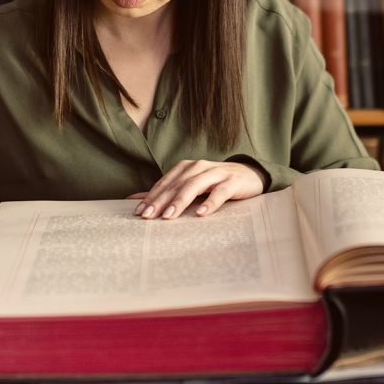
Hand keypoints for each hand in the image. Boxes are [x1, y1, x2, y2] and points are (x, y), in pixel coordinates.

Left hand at [129, 160, 263, 219]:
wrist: (249, 174)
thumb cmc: (215, 183)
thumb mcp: (190, 185)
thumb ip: (165, 192)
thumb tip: (134, 199)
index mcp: (186, 167)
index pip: (166, 183)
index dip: (152, 197)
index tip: (139, 212)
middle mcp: (199, 167)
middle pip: (177, 184)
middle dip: (161, 200)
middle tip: (148, 216)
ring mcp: (217, 173)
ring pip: (195, 186)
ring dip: (181, 201)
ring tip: (169, 216)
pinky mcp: (233, 182)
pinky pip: (220, 192)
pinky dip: (210, 202)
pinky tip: (201, 213)